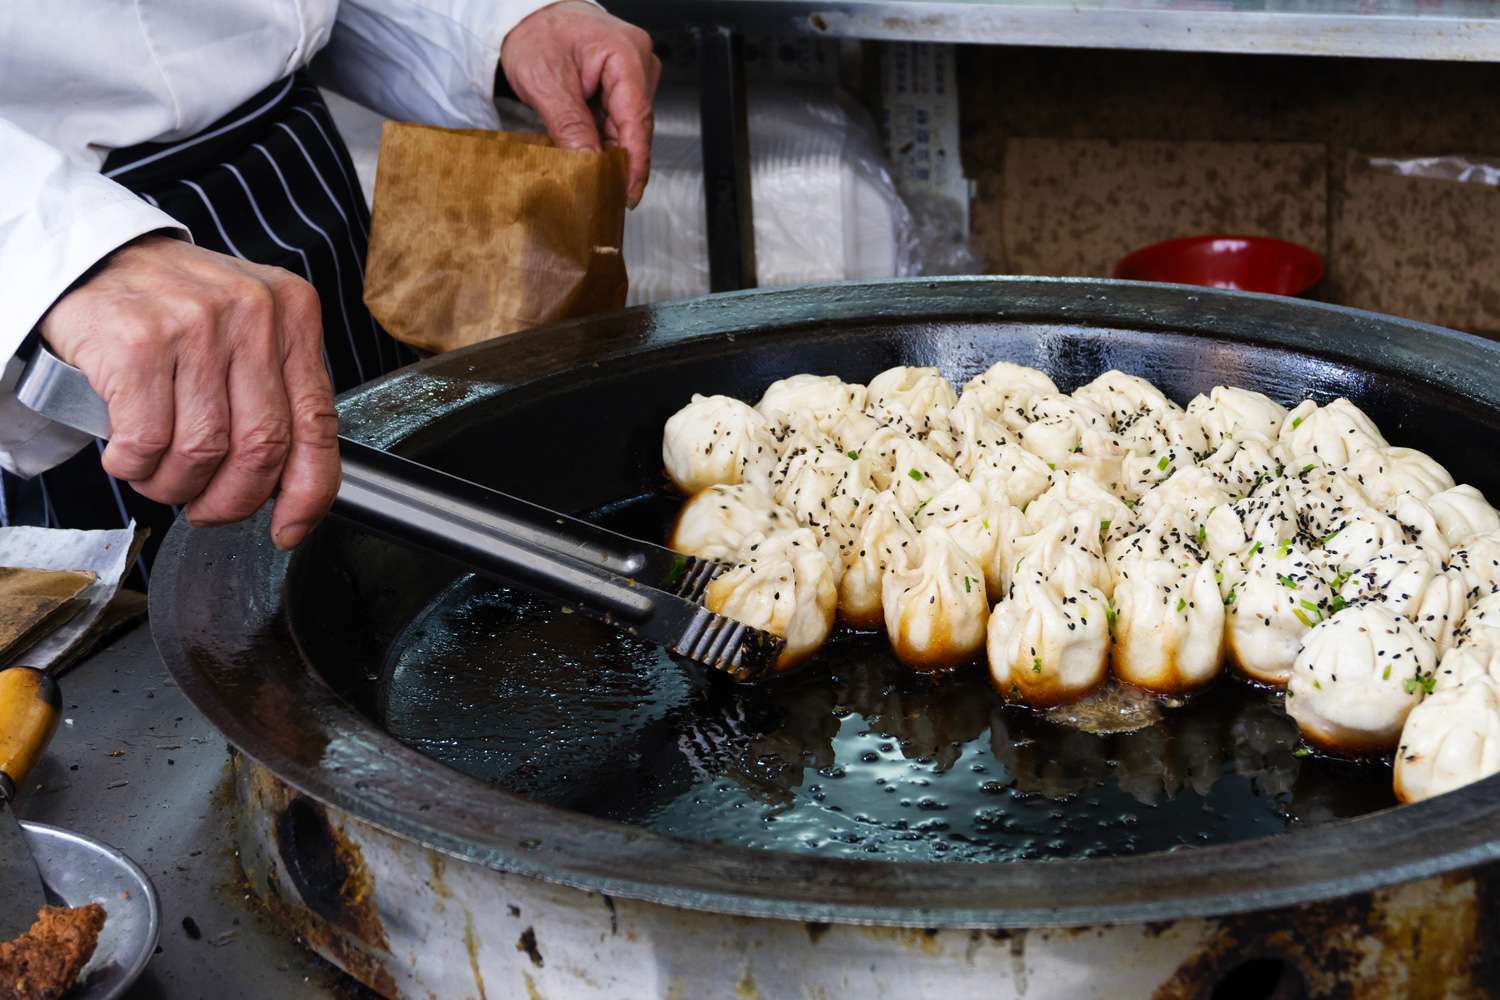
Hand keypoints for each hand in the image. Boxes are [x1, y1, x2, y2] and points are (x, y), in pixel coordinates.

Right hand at [39, 235, 338, 549]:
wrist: (96, 260)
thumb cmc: (178, 310)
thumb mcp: (248, 335)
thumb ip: (277, 398)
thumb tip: (294, 491)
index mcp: (294, 314)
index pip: (318, 423)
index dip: (308, 492)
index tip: (290, 528)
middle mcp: (254, 312)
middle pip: (262, 447)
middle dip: (232, 499)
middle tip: (206, 508)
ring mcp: (196, 323)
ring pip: (203, 451)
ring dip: (176, 485)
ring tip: (160, 476)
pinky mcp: (138, 340)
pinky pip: (147, 440)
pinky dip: (135, 466)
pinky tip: (128, 456)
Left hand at [500, 1, 660, 206]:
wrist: (526, 15)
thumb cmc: (536, 32)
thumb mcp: (546, 83)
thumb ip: (571, 127)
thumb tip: (589, 164)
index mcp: (626, 54)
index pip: (637, 120)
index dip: (634, 162)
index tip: (627, 193)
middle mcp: (638, 61)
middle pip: (635, 126)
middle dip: (617, 159)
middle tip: (598, 190)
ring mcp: (634, 72)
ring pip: (627, 126)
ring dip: (607, 148)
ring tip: (584, 167)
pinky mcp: (624, 83)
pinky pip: (618, 120)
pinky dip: (602, 137)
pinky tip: (587, 147)